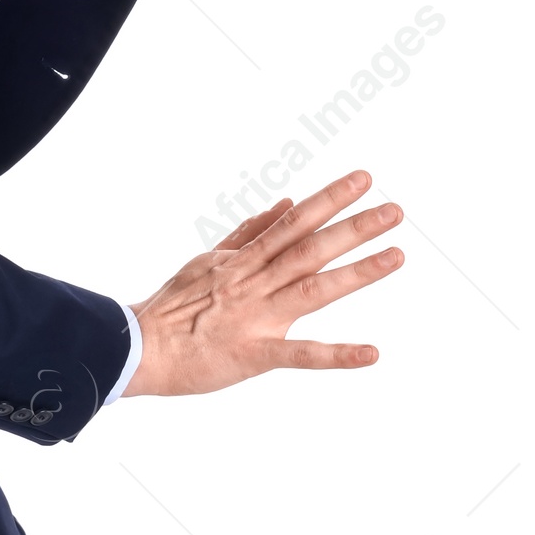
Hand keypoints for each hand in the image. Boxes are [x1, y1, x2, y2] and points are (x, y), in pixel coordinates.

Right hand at [121, 170, 404, 397]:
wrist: (138, 348)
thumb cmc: (172, 308)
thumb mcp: (207, 260)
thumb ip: (247, 235)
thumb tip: (283, 205)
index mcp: (242, 261)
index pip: (293, 222)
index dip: (329, 199)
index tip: (363, 180)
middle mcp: (253, 283)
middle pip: (310, 248)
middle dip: (354, 227)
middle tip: (395, 210)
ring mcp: (255, 318)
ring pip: (312, 289)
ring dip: (357, 272)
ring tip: (396, 256)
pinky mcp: (253, 354)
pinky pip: (299, 355)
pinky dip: (335, 354)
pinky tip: (370, 353)